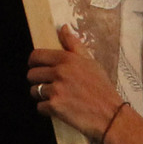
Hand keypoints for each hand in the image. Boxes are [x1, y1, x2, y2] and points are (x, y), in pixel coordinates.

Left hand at [27, 26, 131, 140]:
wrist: (111, 115)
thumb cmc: (102, 89)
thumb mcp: (91, 62)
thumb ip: (74, 45)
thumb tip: (63, 28)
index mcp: (67, 59)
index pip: (37, 56)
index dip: (33, 62)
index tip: (35, 67)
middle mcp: (60, 72)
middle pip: (32, 74)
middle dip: (37, 81)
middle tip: (48, 86)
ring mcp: (56, 90)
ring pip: (34, 91)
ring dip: (41, 96)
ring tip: (56, 98)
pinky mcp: (55, 106)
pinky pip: (40, 107)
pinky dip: (47, 110)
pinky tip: (60, 109)